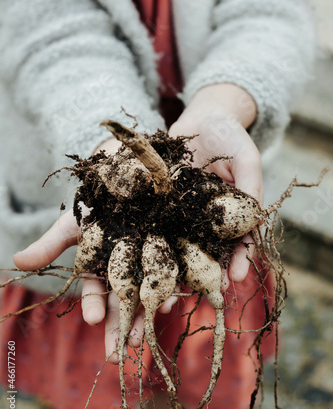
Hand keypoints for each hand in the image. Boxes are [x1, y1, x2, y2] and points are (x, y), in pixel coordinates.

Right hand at [13, 137, 175, 363]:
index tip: (94, 319)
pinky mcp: (174, 257)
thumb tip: (16, 260)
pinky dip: (172, 290)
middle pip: (123, 305)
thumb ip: (52, 242)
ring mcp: (150, 266)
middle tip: (119, 353)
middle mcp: (126, 272)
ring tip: (143, 337)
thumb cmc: (99, 200)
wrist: (130, 174)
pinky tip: (171, 303)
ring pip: (147, 297)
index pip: (95, 293)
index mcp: (102, 268)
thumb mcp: (75, 220)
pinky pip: (173, 277)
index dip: (93, 306)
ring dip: (145, 318)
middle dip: (120, 328)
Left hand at [169, 83, 262, 283]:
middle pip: (211, 247)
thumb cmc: (229, 136)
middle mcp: (209, 215)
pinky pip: (161, 220)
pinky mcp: (165, 199)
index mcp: (233, 210)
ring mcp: (186, 209)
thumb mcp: (246, 158)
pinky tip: (151, 255)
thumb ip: (250, 186)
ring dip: (183, 263)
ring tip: (180, 284)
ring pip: (184, 240)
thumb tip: (254, 217)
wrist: (201, 117)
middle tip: (208, 291)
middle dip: (211, 270)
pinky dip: (158, 237)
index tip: (236, 277)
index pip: (239, 240)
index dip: (239, 258)